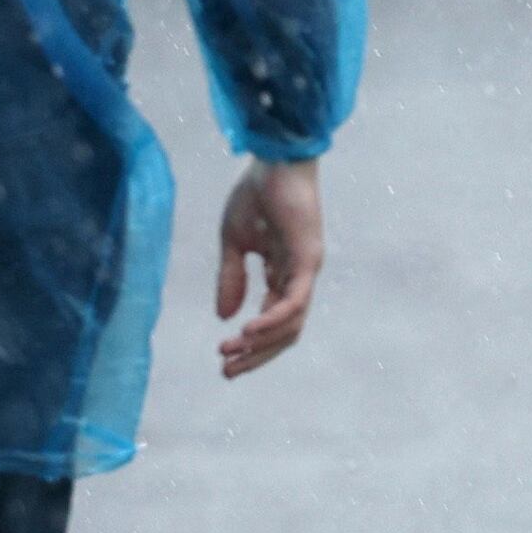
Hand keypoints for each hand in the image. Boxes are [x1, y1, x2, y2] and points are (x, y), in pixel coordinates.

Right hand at [214, 161, 324, 378]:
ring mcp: (306, 269)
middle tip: (227, 373)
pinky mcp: (308, 259)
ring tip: (230, 352)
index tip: (223, 360)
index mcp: (282, 274)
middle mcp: (299, 277)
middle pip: (286, 332)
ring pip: (292, 323)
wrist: (274, 159)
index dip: (250, 345)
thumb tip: (224, 317)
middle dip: (256, 355)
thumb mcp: (234, 243)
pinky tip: (248, 331)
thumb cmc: (257, 193)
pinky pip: (294, 301)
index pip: (273, 321)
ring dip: (261, 343)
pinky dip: (273, 320)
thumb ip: (231, 278)